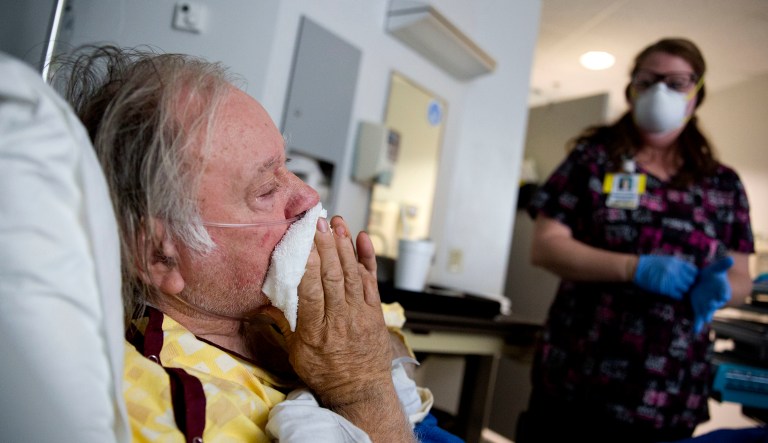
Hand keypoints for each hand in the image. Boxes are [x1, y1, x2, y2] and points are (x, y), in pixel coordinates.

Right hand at [265, 215, 412, 440]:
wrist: (360, 391)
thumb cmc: (324, 372)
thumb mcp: (296, 352)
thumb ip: (286, 321)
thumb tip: (269, 297)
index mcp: (315, 330)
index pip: (311, 290)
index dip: (307, 263)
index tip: (302, 240)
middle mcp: (339, 319)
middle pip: (331, 276)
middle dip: (325, 246)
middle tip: (318, 222)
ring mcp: (359, 313)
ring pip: (351, 274)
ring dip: (344, 246)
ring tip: (337, 223)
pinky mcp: (374, 311)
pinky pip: (371, 281)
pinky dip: (367, 259)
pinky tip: (362, 239)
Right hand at [633, 255, 697, 298]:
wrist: (636, 268)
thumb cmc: (649, 264)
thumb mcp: (666, 260)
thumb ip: (678, 265)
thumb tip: (688, 273)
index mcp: (677, 262)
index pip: (694, 271)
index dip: (692, 276)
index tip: (687, 278)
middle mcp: (676, 271)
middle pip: (691, 281)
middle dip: (687, 284)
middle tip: (681, 285)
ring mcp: (671, 280)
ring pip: (686, 289)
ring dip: (682, 290)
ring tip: (675, 289)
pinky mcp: (665, 289)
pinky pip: (679, 295)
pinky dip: (677, 296)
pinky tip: (672, 293)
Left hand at [690, 256, 732, 333]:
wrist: (702, 281)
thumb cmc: (711, 275)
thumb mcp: (716, 269)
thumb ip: (723, 265)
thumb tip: (730, 259)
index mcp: (722, 290)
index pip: (724, 292)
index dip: (723, 294)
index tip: (722, 295)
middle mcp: (716, 300)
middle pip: (715, 304)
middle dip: (713, 305)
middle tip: (711, 306)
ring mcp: (707, 305)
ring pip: (707, 312)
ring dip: (706, 315)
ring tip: (705, 319)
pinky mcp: (699, 308)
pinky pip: (698, 318)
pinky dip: (697, 325)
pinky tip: (695, 332)